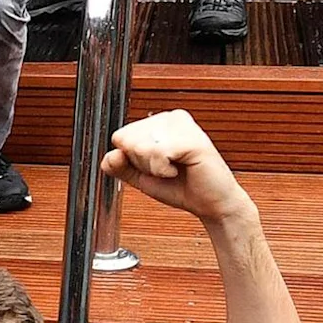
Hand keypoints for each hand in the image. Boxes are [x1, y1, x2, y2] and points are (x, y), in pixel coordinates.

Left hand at [103, 109, 251, 227]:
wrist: (212, 205)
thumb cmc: (181, 187)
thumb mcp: (142, 177)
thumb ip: (121, 167)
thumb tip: (110, 156)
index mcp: (159, 122)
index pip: (121, 136)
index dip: (132, 161)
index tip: (156, 167)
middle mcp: (170, 118)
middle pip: (127, 141)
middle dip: (142, 165)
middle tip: (168, 170)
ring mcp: (182, 125)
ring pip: (140, 147)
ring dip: (154, 169)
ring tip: (175, 170)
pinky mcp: (192, 138)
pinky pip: (157, 154)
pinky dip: (163, 170)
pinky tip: (180, 170)